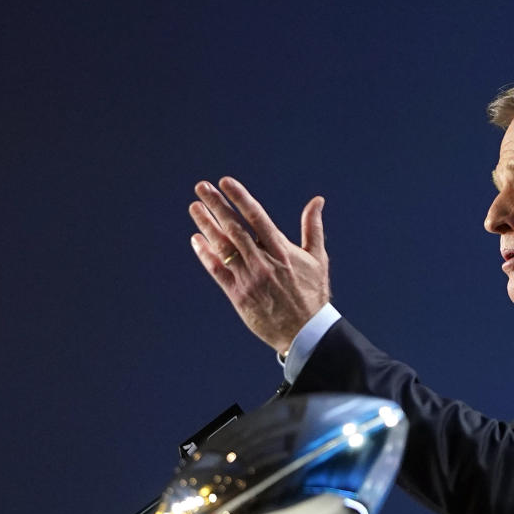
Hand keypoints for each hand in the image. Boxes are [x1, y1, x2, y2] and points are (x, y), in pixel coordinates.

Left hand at [188, 176, 329, 352]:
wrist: (304, 331)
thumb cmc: (312, 294)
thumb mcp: (318, 259)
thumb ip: (313, 227)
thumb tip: (317, 201)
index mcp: (282, 250)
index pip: (256, 217)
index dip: (240, 198)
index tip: (226, 182)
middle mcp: (263, 261)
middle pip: (235, 227)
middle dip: (217, 205)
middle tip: (202, 187)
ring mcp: (249, 278)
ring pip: (223, 246)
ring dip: (207, 225)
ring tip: (195, 207)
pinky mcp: (238, 294)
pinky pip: (217, 271)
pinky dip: (205, 255)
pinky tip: (196, 240)